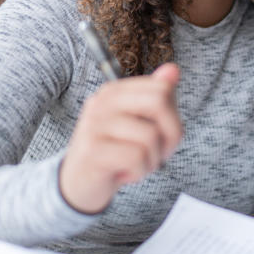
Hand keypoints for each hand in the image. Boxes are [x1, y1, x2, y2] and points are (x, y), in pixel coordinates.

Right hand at [59, 63, 181, 213]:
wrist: (79, 185)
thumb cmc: (114, 153)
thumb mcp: (137, 124)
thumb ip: (155, 98)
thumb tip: (174, 69)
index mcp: (114, 91)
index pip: (162, 88)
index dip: (173, 118)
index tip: (163, 137)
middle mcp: (102, 102)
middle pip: (158, 102)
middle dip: (171, 135)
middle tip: (159, 153)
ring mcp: (95, 124)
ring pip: (150, 136)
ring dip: (152, 160)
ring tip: (137, 165)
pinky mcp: (92, 150)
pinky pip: (136, 157)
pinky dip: (139, 172)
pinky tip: (125, 173)